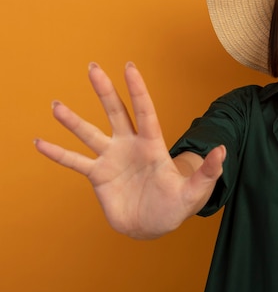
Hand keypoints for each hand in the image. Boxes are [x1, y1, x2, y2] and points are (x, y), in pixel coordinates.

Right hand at [35, 62, 224, 238]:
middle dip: (105, 90)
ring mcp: (112, 159)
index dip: (138, 90)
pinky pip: (75, 162)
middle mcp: (130, 146)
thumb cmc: (177, 206)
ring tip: (56, 105)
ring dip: (72, 120)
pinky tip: (39, 142)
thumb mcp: (195, 191)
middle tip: (93, 66)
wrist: (155, 224)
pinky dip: (58, 153)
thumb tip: (222, 150)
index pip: (145, 112)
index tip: (129, 67)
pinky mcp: (99, 176)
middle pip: (116, 112)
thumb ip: (208, 172)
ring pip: (90, 133)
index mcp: (153, 145)